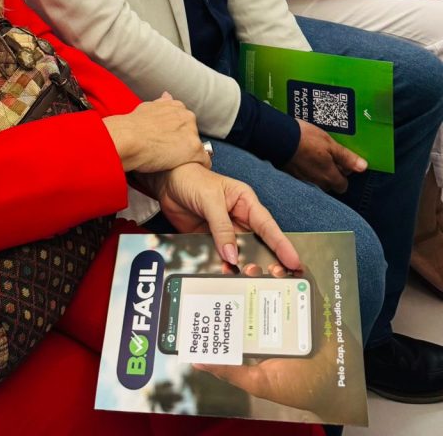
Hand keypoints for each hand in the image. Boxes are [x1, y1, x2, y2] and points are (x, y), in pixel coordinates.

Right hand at [103, 93, 209, 172]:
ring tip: (174, 164)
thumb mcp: (147, 107)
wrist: (128, 139)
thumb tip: (167, 96)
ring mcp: (192, 133)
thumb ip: (161, 104)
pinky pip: (204, 161)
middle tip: (168, 154)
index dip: (176, 133)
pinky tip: (186, 171)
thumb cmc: (132, 126)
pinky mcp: (194, 150)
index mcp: (177, 107)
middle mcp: (187, 117)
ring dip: (189, 156)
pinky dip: (197, 167)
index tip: (167, 141)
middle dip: (183, 144)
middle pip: (192, 134)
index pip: (184, 121)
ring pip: (198, 148)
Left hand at [152, 163, 301, 269]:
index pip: (267, 226)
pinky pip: (219, 256)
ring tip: (248, 279)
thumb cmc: (192, 179)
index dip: (282, 245)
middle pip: (257, 244)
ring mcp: (224, 231)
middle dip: (265, 260)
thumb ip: (221, 227)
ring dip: (242, 266)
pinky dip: (222, 266)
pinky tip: (224, 275)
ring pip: (239, 254)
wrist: (165, 181)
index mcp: (245, 203)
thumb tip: (232, 255)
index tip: (294, 261)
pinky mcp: (209, 240)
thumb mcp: (210, 199)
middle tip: (275, 277)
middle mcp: (238, 219)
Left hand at [193, 269, 360, 417]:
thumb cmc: (297, 388)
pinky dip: (295, 273)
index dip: (227, 294)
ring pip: (277, 283)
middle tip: (241, 271)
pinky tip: (286, 272)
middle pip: (255, 291)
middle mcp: (272, 319)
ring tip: (262, 271)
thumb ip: (230, 371)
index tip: (215, 279)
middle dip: (246, 277)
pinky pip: (303, 283)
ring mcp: (292, 310)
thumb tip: (197, 362)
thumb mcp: (258, 382)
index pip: (237, 309)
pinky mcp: (311, 304)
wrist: (335, 388)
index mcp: (256, 334)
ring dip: (268, 272)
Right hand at [286, 119, 365, 192]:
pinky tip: (302, 160)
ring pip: (316, 183)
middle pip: (329, 185)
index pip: (343, 186)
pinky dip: (305, 172)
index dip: (343, 174)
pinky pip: (304, 178)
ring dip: (317, 174)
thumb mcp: (330, 144)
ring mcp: (303, 181)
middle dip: (331, 175)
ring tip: (313, 158)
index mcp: (329, 176)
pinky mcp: (292, 177)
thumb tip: (363, 167)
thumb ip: (346, 157)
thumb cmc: (307, 139)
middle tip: (327, 159)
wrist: (278, 138)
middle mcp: (317, 183)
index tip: (340, 162)